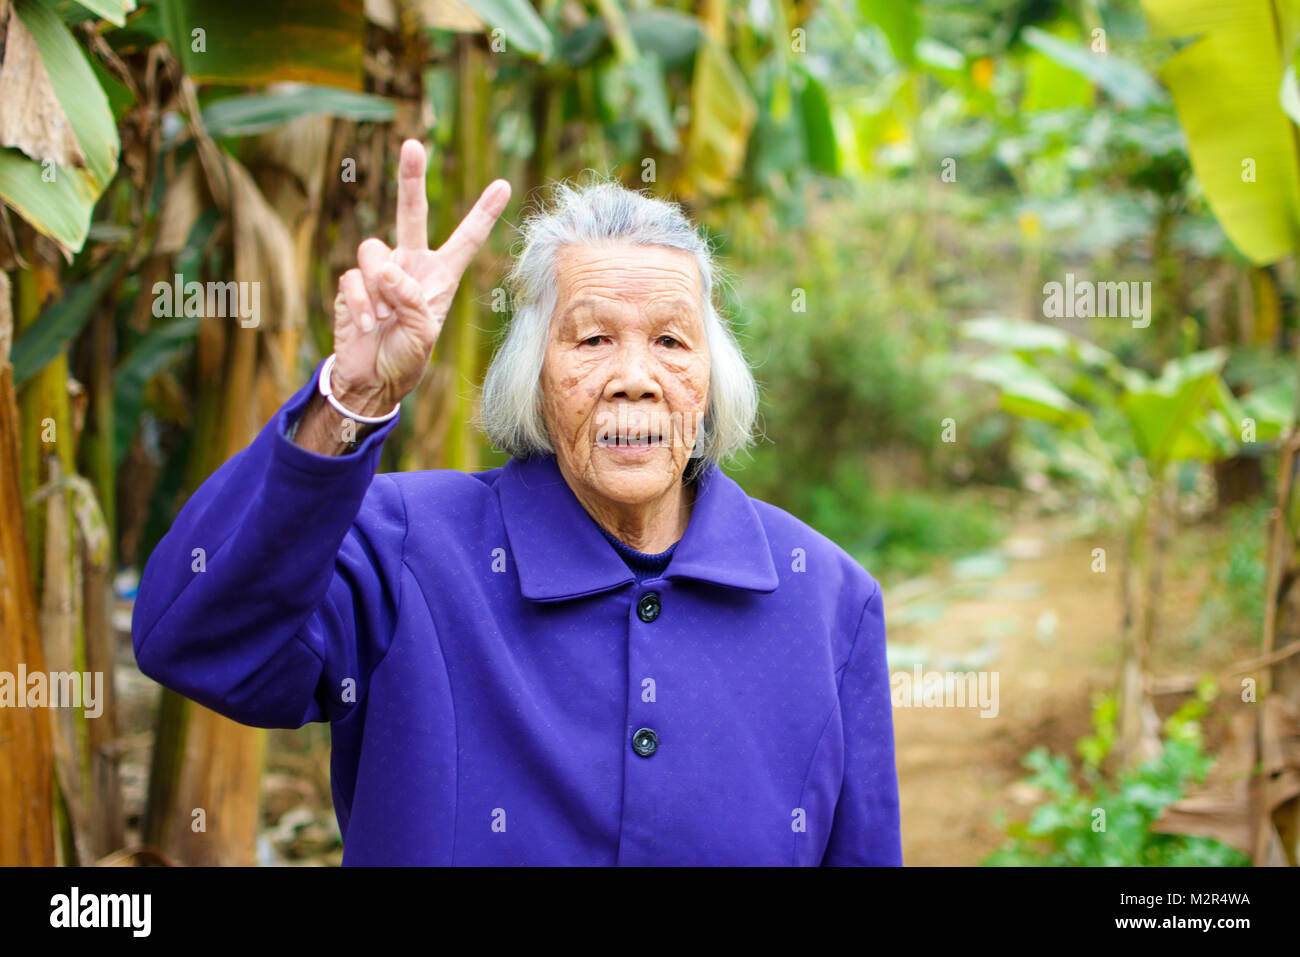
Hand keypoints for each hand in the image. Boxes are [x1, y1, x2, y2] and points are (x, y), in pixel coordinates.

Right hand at [329, 139, 510, 414]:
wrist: (370, 377)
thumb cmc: (405, 358)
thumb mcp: (423, 336)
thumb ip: (413, 302)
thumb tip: (389, 270)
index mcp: (440, 276)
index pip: (466, 239)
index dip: (483, 213)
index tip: (503, 184)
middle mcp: (411, 265)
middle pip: (411, 212)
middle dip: (410, 178)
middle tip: (413, 145)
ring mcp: (380, 271)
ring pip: (375, 251)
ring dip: (380, 286)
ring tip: (384, 318)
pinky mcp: (354, 282)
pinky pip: (354, 278)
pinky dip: (361, 304)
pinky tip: (367, 325)